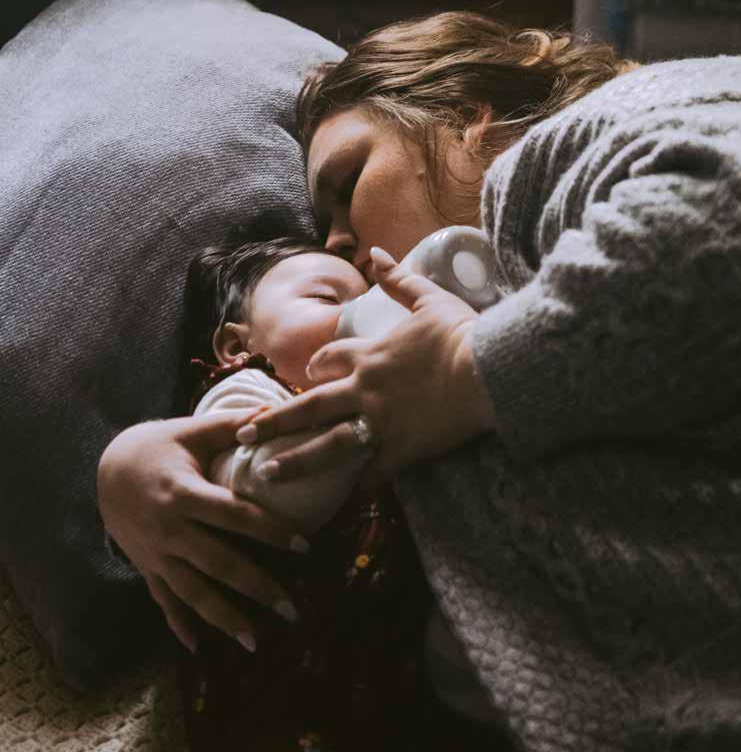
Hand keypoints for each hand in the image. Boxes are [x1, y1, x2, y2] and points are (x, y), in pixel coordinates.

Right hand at [97, 414, 307, 655]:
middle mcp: (169, 530)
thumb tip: (276, 410)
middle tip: (292, 609)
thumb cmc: (159, 446)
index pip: (235, 517)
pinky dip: (180, 627)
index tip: (304, 546)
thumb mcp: (191, 430)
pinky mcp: (147, 567)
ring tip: (256, 642)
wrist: (105, 468)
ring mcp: (155, 554)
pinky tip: (200, 650)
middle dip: (257, 588)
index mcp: (184, 493)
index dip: (270, 531)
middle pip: (219, 564)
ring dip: (224, 619)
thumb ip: (232, 424)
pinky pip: (164, 602)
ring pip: (192, 593)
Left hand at [238, 246, 496, 495]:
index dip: (316, 363)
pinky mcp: (400, 450)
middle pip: (309, 406)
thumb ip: (397, 278)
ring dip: (294, 460)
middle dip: (274, 419)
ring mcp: (379, 423)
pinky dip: (358, 486)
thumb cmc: (460, 332)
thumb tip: (374, 252)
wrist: (485, 370)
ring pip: (325, 445)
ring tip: (265, 473)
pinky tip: (342, 499)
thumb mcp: (428, 298)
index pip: (330, 358)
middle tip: (244, 432)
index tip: (308, 371)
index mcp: (369, 355)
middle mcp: (364, 390)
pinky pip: (372, 473)